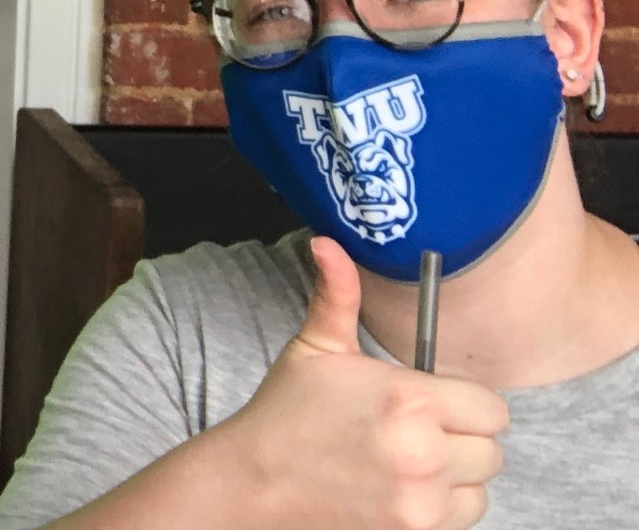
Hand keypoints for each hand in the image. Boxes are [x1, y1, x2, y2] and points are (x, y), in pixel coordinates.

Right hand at [215, 237, 506, 529]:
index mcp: (409, 399)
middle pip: (492, 448)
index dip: (463, 403)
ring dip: (456, 475)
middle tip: (415, 432)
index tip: (431, 405)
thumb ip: (337, 296)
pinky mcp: (417, 529)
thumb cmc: (285, 414)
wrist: (253, 482)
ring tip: (409, 461)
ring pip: (481, 484)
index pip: (491, 408)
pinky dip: (444, 504)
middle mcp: (424, 450)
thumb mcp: (314, 350)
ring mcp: (422, 497)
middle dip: (460, 438)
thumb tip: (327, 243)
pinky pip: (465, 515)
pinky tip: (405, 487)